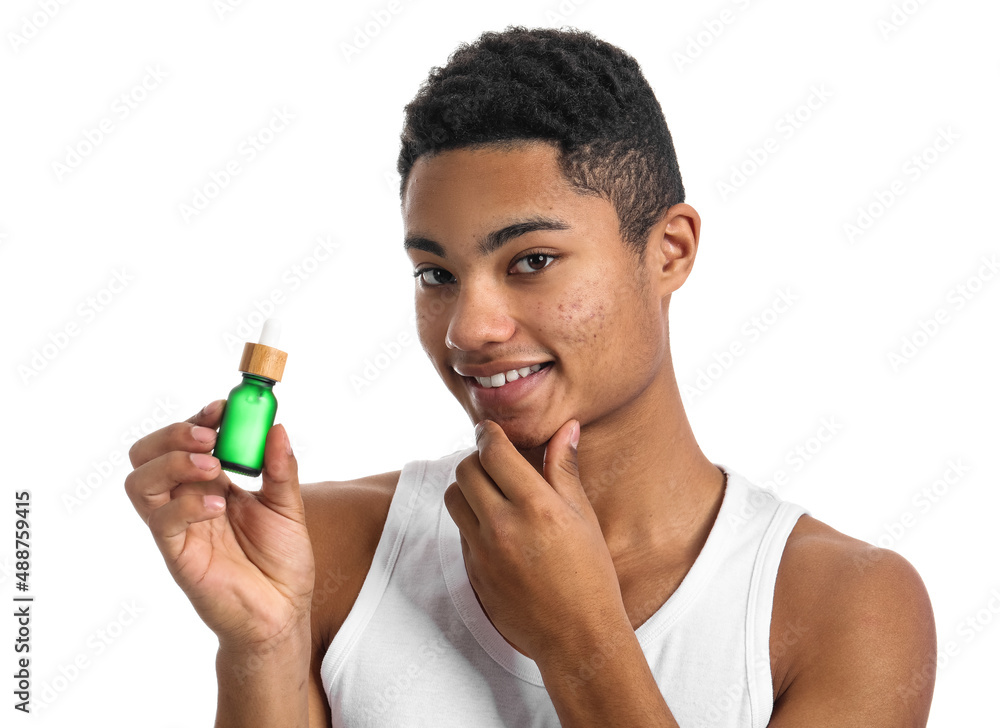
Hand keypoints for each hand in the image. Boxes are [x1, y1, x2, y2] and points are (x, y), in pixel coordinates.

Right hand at [124, 400, 314, 650]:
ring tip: (213, 466)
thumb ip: (281, 467)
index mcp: (212, 483)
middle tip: (210, 434)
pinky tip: (218, 506)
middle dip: (174, 433)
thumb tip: (276, 426)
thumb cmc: (282, 561)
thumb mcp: (289, 505)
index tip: (224, 407)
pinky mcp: (177, 554)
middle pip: (148, 454)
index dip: (200, 418)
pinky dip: (187, 504)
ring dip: (173, 462)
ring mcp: (178, 527)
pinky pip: (161, 521)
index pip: (187, 440)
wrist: (283, 611)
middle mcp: (187, 500)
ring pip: (140, 483)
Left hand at [443, 419, 627, 662]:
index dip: (488, 433)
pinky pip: (459, 531)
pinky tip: (496, 526)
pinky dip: (471, 519)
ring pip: (453, 498)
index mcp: (536, 507)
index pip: (493, 452)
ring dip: (467, 487)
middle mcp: (504, 526)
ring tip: (491, 491)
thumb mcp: (583, 517)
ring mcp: (483, 551)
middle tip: (494, 461)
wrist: (576, 637)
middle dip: (477, 458)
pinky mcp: (473, 571)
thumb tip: (565, 428)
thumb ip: (565, 469)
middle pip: (465, 470)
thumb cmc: (590, 575)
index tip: (490, 430)